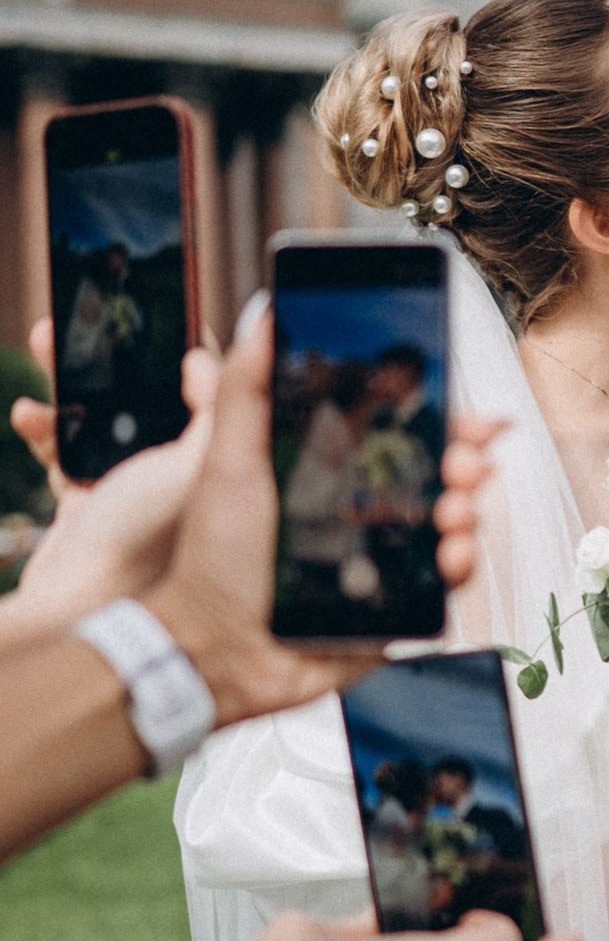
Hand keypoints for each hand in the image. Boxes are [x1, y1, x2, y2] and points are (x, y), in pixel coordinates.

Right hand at [1, 325, 219, 645]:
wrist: (100, 629)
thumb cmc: (163, 550)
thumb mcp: (210, 464)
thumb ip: (228, 404)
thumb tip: (247, 338)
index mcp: (229, 469)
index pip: (220, 398)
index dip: (195, 353)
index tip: (170, 311)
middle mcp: (186, 484)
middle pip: (155, 402)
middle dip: (125, 359)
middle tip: (97, 318)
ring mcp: (134, 502)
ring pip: (105, 423)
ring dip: (75, 383)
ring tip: (51, 341)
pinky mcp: (88, 518)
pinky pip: (64, 461)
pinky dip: (45, 432)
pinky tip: (28, 414)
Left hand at [140, 303, 498, 727]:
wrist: (214, 650)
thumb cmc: (214, 561)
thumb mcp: (225, 463)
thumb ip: (245, 389)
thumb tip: (266, 312)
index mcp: (332, 471)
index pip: (403, 432)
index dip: (443, 419)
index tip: (471, 412)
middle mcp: (364, 510)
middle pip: (439, 474)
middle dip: (466, 461)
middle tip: (468, 462)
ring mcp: (384, 560)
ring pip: (451, 524)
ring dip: (467, 511)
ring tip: (456, 512)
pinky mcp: (396, 608)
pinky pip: (444, 584)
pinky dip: (459, 565)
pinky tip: (452, 556)